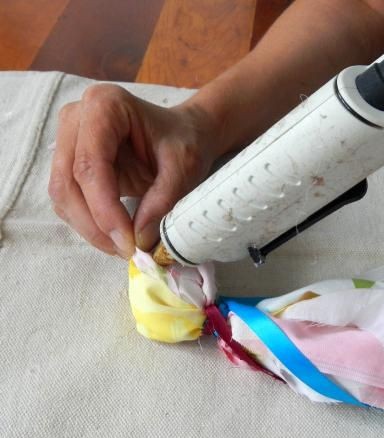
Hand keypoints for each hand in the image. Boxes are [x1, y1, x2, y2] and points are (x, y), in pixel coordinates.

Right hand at [49, 84, 221, 257]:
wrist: (184, 134)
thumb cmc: (185, 142)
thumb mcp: (184, 168)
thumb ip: (163, 201)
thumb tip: (140, 240)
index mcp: (105, 105)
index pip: (91, 164)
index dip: (105, 209)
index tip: (129, 242)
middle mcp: (76, 118)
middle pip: (68, 181)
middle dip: (95, 224)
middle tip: (127, 251)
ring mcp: (68, 139)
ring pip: (63, 195)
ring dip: (90, 228)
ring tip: (124, 247)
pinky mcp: (69, 162)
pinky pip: (69, 200)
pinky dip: (89, 223)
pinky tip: (115, 236)